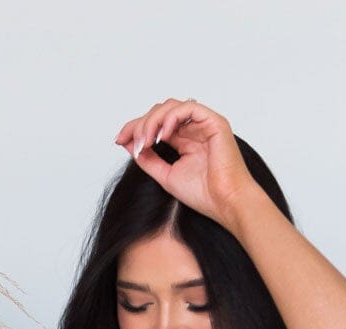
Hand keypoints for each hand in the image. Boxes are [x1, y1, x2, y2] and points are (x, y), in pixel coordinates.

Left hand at [114, 98, 255, 227]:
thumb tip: (129, 144)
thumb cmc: (205, 195)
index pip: (156, 125)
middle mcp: (193, 129)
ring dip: (153, 121)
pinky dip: (172, 117)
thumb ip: (148, 159)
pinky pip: (188, 108)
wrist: (226, 204)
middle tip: (133, 142)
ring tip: (146, 141)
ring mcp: (204, 124)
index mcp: (184, 140)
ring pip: (171, 107)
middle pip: (160, 112)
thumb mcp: (166, 176)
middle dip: (141, 124)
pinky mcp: (214, 122)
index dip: (136, 128)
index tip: (119, 139)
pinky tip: (163, 134)